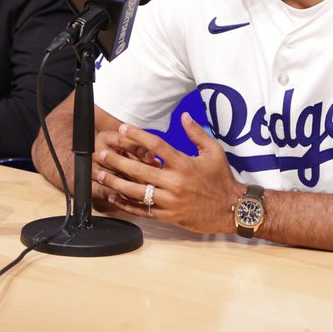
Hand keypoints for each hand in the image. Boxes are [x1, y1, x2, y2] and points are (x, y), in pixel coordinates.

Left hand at [92, 114, 242, 233]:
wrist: (232, 210)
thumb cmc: (222, 179)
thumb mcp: (214, 152)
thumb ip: (197, 133)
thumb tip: (184, 115)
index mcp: (184, 164)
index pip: (156, 146)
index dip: (137, 135)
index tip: (122, 129)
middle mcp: (175, 183)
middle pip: (139, 170)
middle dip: (116, 160)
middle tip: (101, 153)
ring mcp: (170, 201)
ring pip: (136, 192)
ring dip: (115, 182)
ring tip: (100, 174)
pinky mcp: (168, 216)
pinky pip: (142, 210)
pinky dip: (126, 204)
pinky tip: (113, 196)